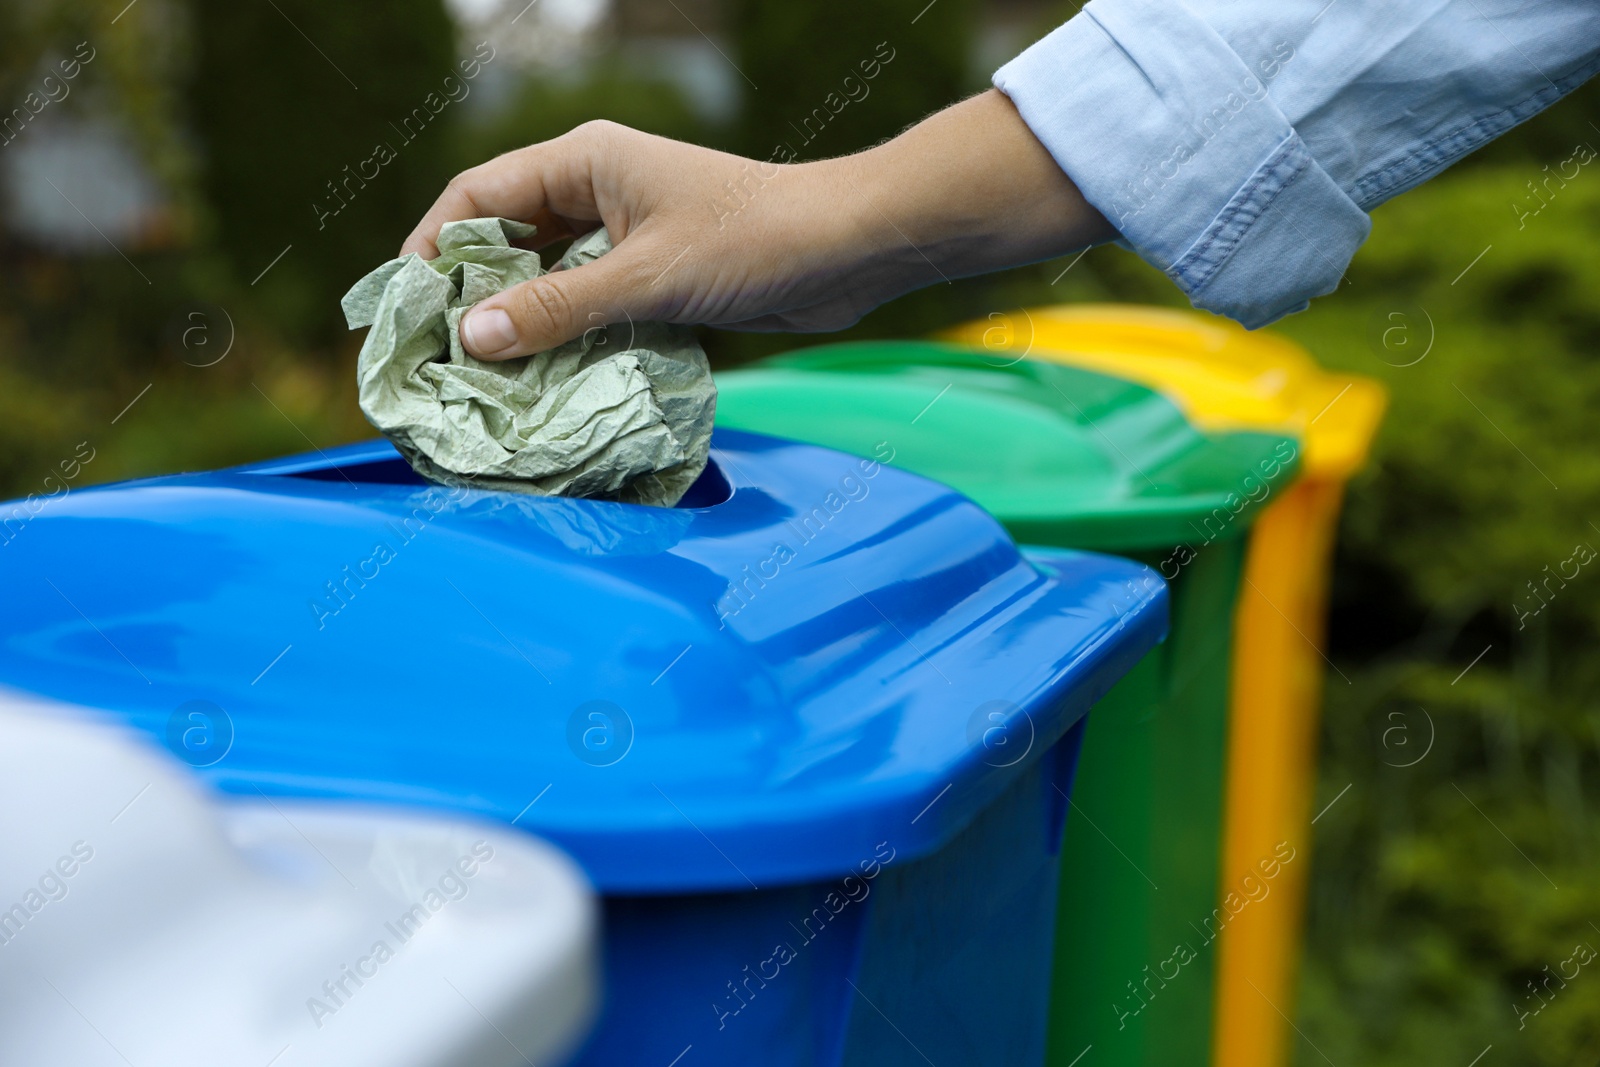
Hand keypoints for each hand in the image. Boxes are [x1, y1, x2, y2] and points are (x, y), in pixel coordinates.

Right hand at [402, 89, 1115, 359]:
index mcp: (585, 161)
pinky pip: (590, 306)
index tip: (404, 311)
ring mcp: (626, 234)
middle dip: (471, 296)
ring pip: (547, 279)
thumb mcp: (646, 278)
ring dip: (519, 325)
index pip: (478, 196)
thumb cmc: (754, 242)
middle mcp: (597, 190)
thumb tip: (471, 336)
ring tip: (482, 384)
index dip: (432, 249)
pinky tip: (545, 384)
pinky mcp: (655, 275)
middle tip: (436, 360)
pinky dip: (565, 339)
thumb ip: (557, 308)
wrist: (848, 251)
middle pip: (506, 239)